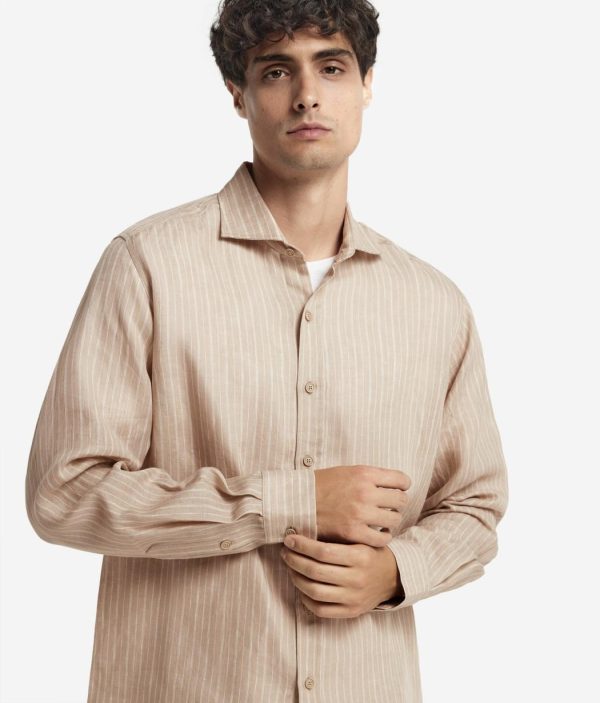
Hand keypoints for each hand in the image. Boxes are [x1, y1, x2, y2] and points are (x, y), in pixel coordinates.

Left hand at [280, 533, 401, 618]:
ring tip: (290, 567)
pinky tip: (301, 586)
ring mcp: (353, 598)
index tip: (290, 539)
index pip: (323, 552)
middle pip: (315, 571)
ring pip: (314, 591)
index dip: (302, 546)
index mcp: (360, 556)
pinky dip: (305, 598)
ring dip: (296, 578)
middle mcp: (357, 578)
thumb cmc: (370, 553)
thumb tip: (303, 532)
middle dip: (294, 560)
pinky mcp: (350, 611)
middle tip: (286, 552)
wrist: (393, 577)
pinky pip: (320, 609)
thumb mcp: (360, 540)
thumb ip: (337, 537)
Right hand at [314, 464, 410, 547]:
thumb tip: (393, 484)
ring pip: (394, 519)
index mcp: (365, 474)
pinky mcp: (353, 532)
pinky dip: (383, 537)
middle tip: (391, 508)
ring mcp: (360, 513)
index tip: (399, 490)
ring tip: (384, 521)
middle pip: (401, 500)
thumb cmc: (322, 485)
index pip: (401, 480)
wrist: (297, 501)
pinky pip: (382, 538)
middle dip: (398, 504)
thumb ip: (370, 477)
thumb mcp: (347, 471)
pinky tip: (378, 533)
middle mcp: (365, 492)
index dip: (403, 486)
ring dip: (391, 521)